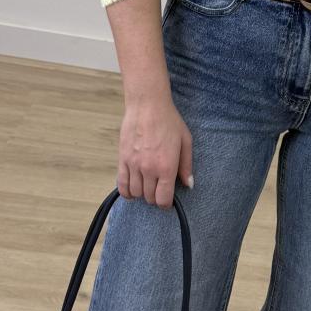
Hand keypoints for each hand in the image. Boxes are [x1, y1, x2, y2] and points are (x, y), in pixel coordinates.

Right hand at [119, 93, 192, 208]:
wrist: (147, 105)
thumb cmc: (169, 121)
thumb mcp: (185, 141)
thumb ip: (186, 166)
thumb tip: (188, 184)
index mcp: (166, 167)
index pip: (163, 199)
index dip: (166, 204)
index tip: (168, 201)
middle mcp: (149, 169)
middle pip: (149, 198)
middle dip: (155, 198)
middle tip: (160, 190)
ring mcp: (133, 165)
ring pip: (135, 192)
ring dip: (142, 193)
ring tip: (148, 186)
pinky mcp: (122, 159)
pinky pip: (121, 184)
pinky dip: (127, 191)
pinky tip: (133, 189)